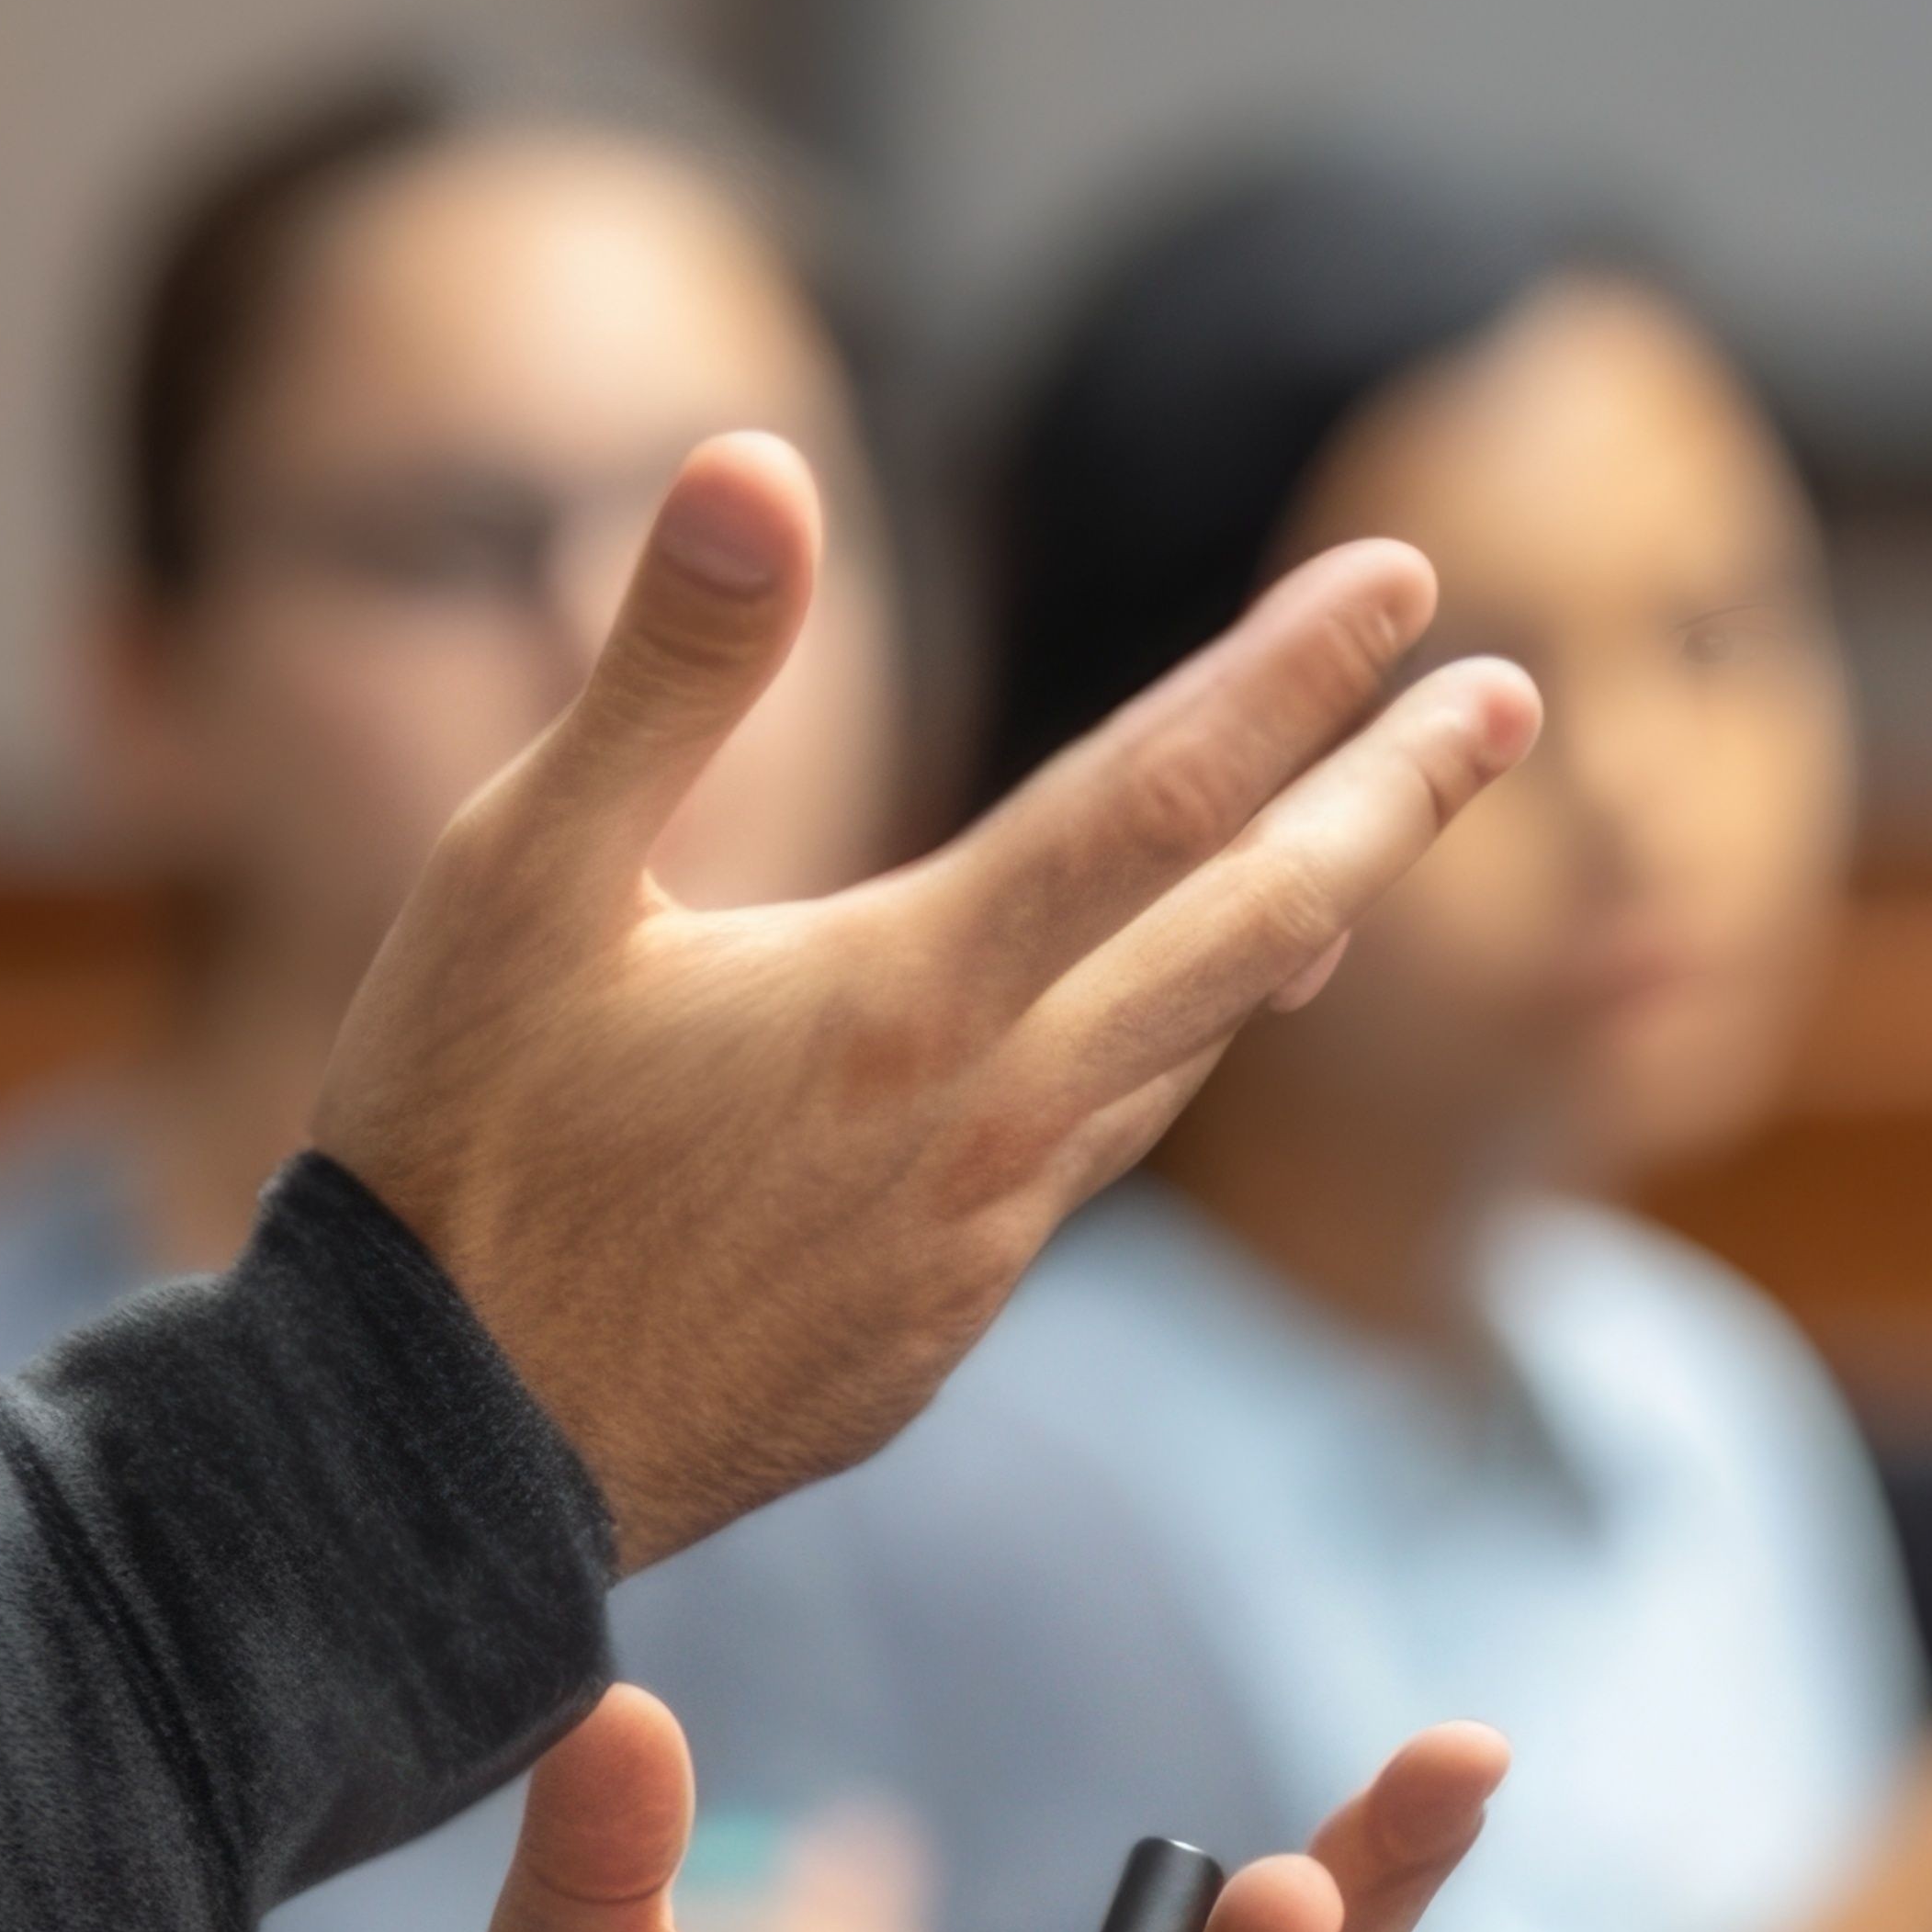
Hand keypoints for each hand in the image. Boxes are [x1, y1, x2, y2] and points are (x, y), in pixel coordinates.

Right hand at [312, 436, 1538, 1551]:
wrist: (419, 1475)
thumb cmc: (448, 1149)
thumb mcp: (517, 874)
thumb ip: (666, 669)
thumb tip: (754, 457)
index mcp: (901, 997)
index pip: (1156, 795)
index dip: (1293, 676)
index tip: (1413, 580)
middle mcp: (980, 1129)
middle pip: (1246, 933)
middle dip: (1390, 803)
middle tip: (1512, 704)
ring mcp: (968, 1256)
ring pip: (1175, 1062)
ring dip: (1285, 938)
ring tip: (1356, 855)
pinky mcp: (923, 1347)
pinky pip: (1075, 1175)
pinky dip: (1145, 1074)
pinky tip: (1130, 1051)